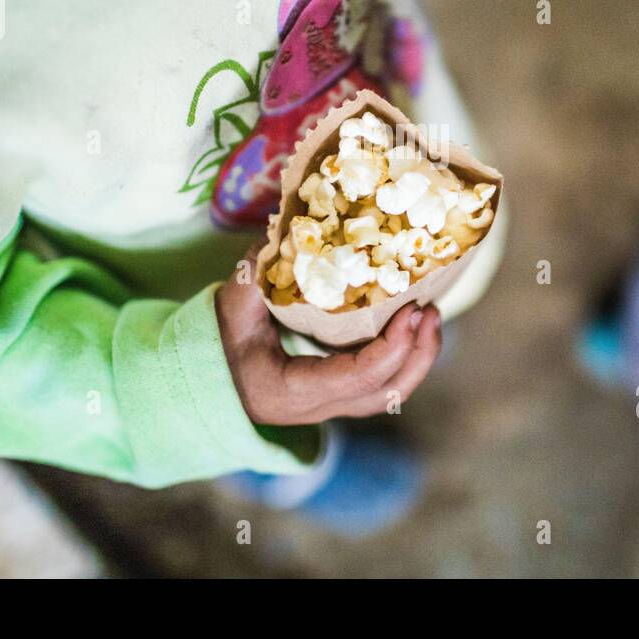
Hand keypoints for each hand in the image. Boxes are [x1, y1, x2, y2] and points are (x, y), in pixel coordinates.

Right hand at [215, 251, 441, 424]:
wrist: (208, 378)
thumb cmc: (219, 343)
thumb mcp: (233, 306)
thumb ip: (258, 273)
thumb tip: (292, 231)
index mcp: (292, 391)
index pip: (357, 379)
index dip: (392, 348)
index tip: (411, 310)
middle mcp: (317, 408)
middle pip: (384, 394)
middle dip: (416, 354)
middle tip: (429, 311)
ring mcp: (329, 405)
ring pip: (388, 394)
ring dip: (417, 358)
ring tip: (430, 316)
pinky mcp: (338, 395)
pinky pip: (381, 384)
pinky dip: (403, 357)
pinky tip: (411, 323)